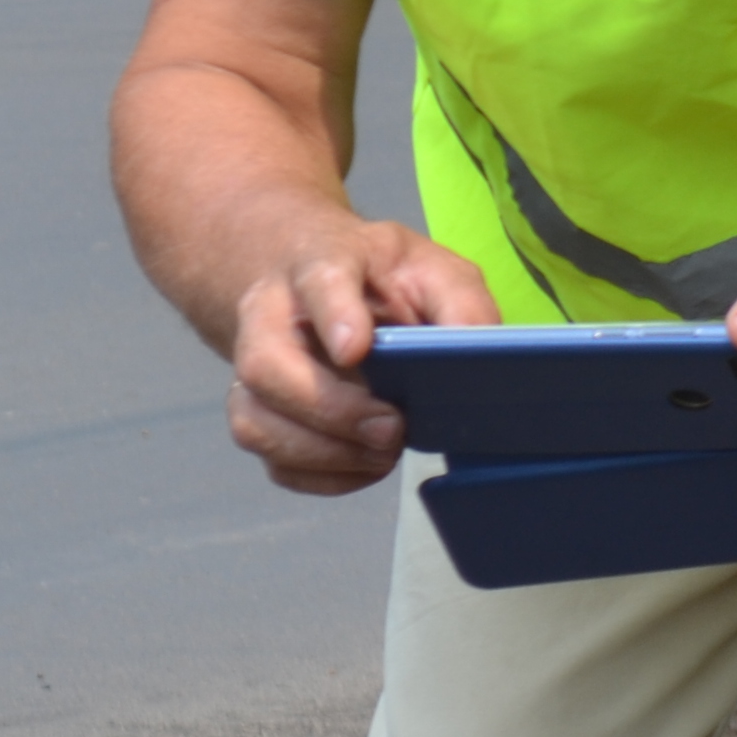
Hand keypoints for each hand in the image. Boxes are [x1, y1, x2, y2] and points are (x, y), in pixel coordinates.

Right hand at [222, 210, 499, 494]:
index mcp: (321, 260)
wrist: (312, 282)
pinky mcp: (257, 414)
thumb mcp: (429, 268)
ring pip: (255, 421)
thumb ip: (459, 301)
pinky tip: (364, 463)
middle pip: (266, 365)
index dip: (334, 314)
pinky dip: (324, 475)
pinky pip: (273, 460)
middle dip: (329, 409)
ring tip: (383, 452)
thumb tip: (480, 348)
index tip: (355, 349)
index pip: (319, 279)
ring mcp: (256, 368)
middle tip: (391, 427)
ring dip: (323, 452)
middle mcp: (271, 315)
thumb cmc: (376, 278)